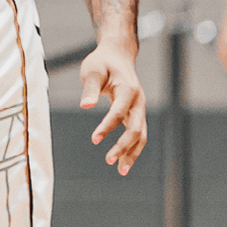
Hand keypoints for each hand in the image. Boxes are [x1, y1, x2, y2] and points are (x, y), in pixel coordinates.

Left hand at [80, 42, 147, 175]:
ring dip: (132, 153)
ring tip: (121, 170)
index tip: (93, 140)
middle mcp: (138, 101)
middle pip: (136, 128)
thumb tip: (85, 107)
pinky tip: (123, 162)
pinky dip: (132, 148)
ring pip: (141, 135)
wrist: (117, 56)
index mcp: (128, 89)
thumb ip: (90, 89)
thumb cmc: (102, 62)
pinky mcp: (135, 114)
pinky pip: (138, 134)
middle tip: (108, 161)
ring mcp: (139, 109)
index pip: (118, 112)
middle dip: (124, 146)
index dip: (107, 127)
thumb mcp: (93, 70)